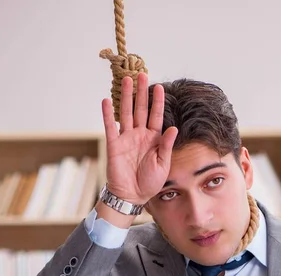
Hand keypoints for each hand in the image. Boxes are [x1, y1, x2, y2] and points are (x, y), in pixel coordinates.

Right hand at [101, 72, 177, 204]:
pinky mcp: (114, 144)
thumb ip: (166, 145)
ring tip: (126, 80)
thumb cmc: (150, 182)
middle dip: (141, 92)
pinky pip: (110, 127)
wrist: (133, 196)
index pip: (157, 116)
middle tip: (142, 74)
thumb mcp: (163, 164)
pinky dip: (107, 114)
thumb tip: (174, 128)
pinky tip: (106, 100)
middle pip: (140, 109)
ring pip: (126, 113)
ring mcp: (126, 138)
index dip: (158, 102)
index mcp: (154, 139)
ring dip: (126, 97)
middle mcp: (140, 135)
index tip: (160, 87)